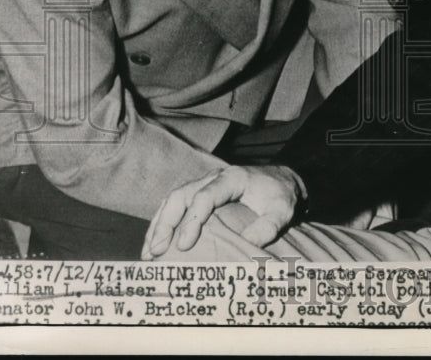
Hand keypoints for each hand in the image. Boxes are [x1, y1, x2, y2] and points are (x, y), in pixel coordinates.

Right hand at [141, 165, 305, 259]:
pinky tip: (155, 244)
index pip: (205, 196)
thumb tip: (247, 244)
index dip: (192, 221)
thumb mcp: (283, 210)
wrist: (282, 181)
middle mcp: (215, 177)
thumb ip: (269, 226)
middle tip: (156, 252)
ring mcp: (205, 183)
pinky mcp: (201, 193)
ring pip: (173, 199)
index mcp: (233, 178)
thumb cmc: (280, 196)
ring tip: (148, 253)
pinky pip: (176, 204)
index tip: (184, 246)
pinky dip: (163, 222)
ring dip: (158, 225)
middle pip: (181, 195)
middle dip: (166, 223)